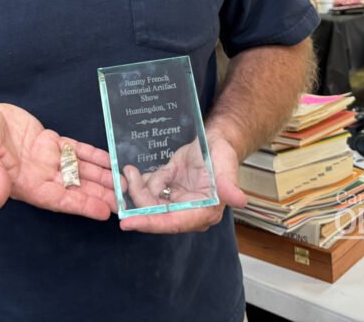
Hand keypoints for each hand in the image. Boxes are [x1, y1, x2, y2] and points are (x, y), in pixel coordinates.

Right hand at [0, 102, 115, 219]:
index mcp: (24, 184)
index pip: (58, 199)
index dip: (81, 205)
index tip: (103, 212)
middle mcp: (39, 175)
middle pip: (75, 187)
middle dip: (100, 193)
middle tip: (125, 200)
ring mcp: (46, 158)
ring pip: (80, 169)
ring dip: (101, 176)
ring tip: (124, 182)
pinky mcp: (49, 141)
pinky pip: (75, 149)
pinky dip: (93, 154)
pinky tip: (110, 159)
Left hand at [118, 134, 244, 233]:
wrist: (215, 139)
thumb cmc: (222, 152)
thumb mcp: (225, 165)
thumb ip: (228, 184)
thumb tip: (240, 200)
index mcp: (203, 212)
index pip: (173, 223)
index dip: (150, 223)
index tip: (127, 223)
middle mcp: (187, 211)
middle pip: (155, 212)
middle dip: (137, 199)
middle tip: (123, 182)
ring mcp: (175, 201)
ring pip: (147, 201)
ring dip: (135, 188)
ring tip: (129, 170)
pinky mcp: (166, 189)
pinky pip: (146, 189)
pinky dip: (137, 182)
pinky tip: (134, 171)